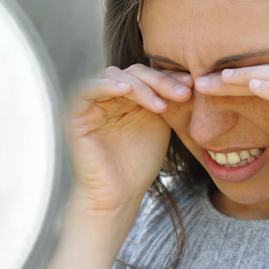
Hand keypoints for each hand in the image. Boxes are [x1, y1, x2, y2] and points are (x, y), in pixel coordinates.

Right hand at [65, 64, 191, 215]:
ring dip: (140, 86)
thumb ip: (165, 100)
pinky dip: (106, 86)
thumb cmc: (139, 165)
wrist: (117, 196)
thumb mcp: (159, 125)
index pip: (147, 75)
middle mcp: (107, 96)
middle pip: (133, 72)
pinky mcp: (75, 115)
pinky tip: (128, 91)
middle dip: (160, 81)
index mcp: (126, 98)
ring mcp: (90, 105)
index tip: (194, 85)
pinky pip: (86, 90)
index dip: (169, 77)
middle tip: (184, 93)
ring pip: (114, 77)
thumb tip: (189, 76)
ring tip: (162, 104)